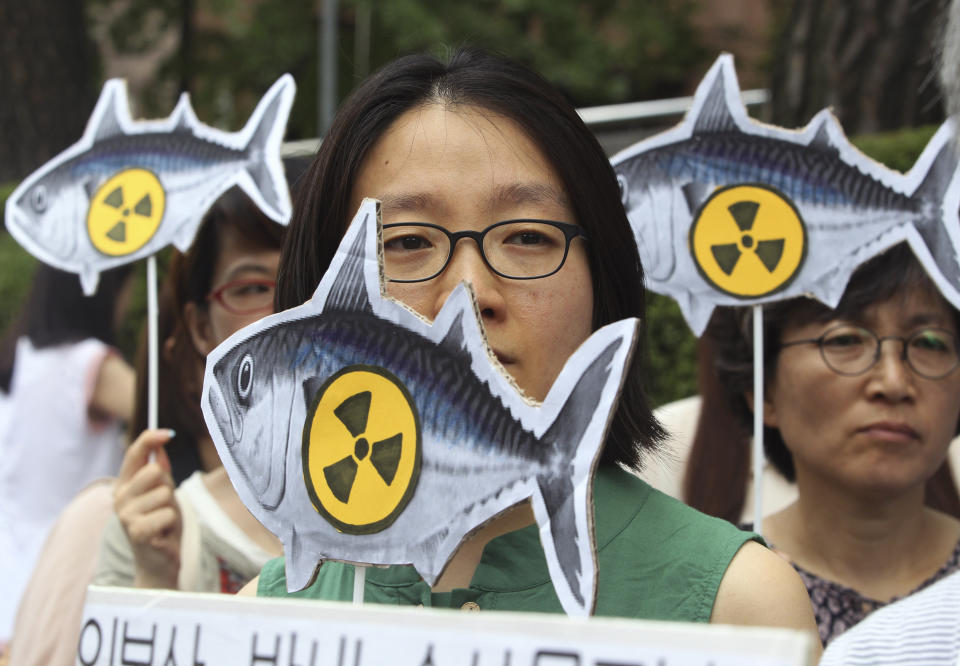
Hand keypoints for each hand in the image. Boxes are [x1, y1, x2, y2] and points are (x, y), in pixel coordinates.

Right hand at [113, 429, 180, 588]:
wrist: (158, 562)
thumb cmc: (161, 524)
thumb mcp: (163, 493)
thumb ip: (160, 470)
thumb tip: (161, 444)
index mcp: (124, 484)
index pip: (134, 453)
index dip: (151, 438)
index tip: (170, 433)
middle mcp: (119, 497)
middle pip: (154, 470)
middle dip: (168, 486)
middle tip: (164, 506)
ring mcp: (125, 514)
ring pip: (165, 492)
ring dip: (171, 507)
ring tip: (163, 521)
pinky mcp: (136, 531)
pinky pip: (168, 513)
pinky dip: (172, 522)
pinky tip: (163, 533)